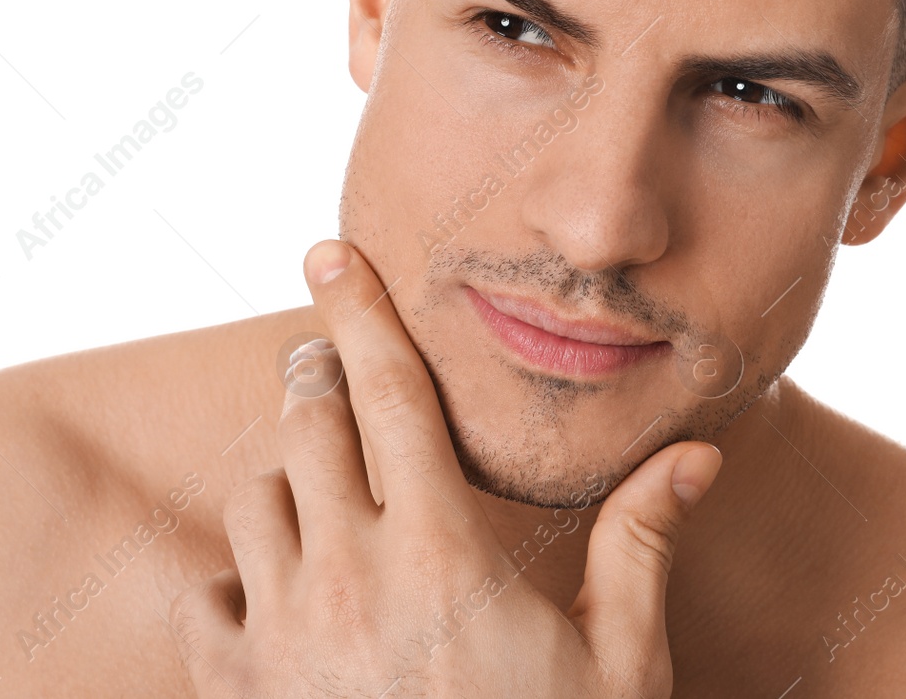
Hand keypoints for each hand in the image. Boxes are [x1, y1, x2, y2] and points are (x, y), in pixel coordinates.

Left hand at [167, 238, 722, 697]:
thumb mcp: (618, 660)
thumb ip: (640, 543)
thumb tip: (698, 453)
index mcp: (445, 552)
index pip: (392, 394)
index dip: (361, 310)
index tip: (330, 251)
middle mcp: (352, 577)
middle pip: (308, 422)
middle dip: (319, 377)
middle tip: (333, 365)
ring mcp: (287, 639)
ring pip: (253, 498)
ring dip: (286, 478)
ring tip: (327, 492)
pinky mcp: (242, 693)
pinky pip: (207, 595)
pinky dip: (234, 577)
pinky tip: (279, 592)